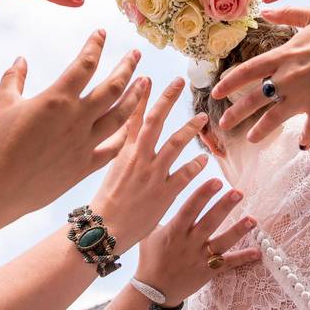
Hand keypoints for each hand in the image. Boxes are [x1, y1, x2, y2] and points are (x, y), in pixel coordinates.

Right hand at [0, 30, 145, 221]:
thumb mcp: (1, 104)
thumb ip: (14, 78)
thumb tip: (21, 59)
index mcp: (57, 99)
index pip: (85, 64)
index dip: (95, 46)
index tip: (102, 33)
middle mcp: (76, 119)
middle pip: (113, 88)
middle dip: (127, 68)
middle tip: (136, 55)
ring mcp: (84, 144)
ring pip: (120, 117)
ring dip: (135, 98)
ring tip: (144, 83)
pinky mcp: (84, 167)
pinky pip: (112, 149)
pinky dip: (123, 136)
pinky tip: (130, 127)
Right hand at [90, 77, 209, 250]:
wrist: (104, 231)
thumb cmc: (106, 203)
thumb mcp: (111, 171)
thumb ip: (124, 152)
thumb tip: (131, 137)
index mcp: (123, 152)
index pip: (131, 118)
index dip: (139, 97)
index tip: (146, 78)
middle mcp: (138, 158)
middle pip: (154, 122)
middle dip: (166, 100)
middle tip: (178, 82)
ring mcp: (151, 174)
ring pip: (174, 144)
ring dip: (190, 128)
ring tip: (202, 117)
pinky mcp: (163, 193)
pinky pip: (184, 174)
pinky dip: (196, 164)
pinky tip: (205, 158)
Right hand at [135, 181, 259, 305]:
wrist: (153, 291)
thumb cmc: (150, 258)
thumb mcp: (149, 233)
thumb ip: (160, 215)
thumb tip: (164, 192)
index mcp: (174, 231)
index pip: (189, 209)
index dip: (203, 195)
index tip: (216, 181)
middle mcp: (188, 243)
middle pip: (209, 222)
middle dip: (224, 206)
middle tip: (238, 192)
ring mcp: (199, 258)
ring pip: (222, 243)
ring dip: (238, 231)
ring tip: (253, 220)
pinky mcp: (208, 272)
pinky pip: (227, 264)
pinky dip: (243, 258)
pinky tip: (257, 252)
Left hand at [210, 6, 309, 148]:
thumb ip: (288, 13)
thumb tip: (266, 10)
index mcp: (283, 56)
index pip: (247, 71)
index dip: (229, 83)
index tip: (216, 93)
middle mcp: (287, 78)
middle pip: (253, 98)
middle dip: (236, 113)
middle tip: (223, 124)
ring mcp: (304, 96)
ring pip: (274, 118)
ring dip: (260, 130)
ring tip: (250, 139)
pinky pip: (309, 129)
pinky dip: (305, 138)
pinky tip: (301, 146)